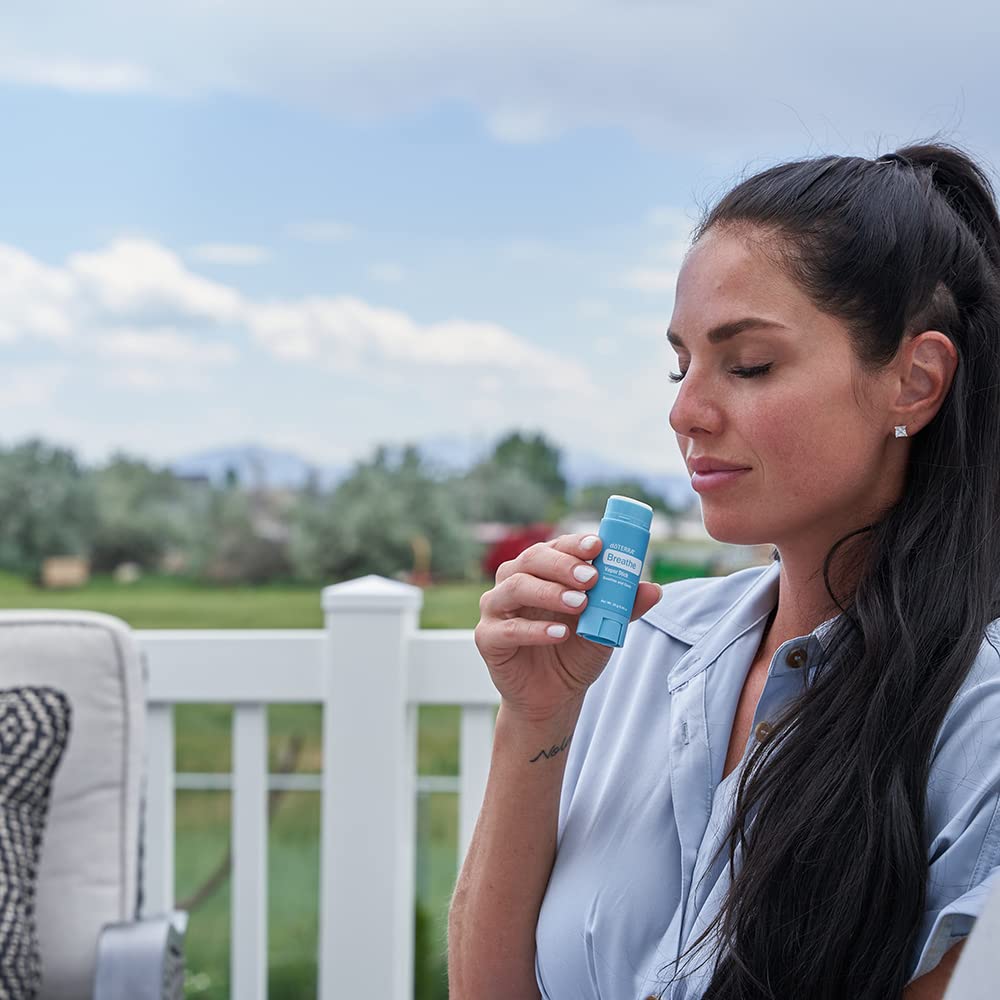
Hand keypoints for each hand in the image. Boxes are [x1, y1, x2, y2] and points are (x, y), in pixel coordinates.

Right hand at [474, 532, 661, 721]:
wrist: (554, 696)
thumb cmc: (575, 652)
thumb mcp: (605, 627)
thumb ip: (624, 607)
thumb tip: (654, 589)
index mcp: (541, 570)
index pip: (555, 546)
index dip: (575, 544)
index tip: (598, 546)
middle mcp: (513, 581)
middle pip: (532, 559)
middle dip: (563, 565)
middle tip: (591, 578)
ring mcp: (496, 609)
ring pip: (515, 587)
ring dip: (550, 592)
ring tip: (580, 604)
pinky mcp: (488, 638)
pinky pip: (508, 628)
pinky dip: (535, 629)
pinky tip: (559, 634)